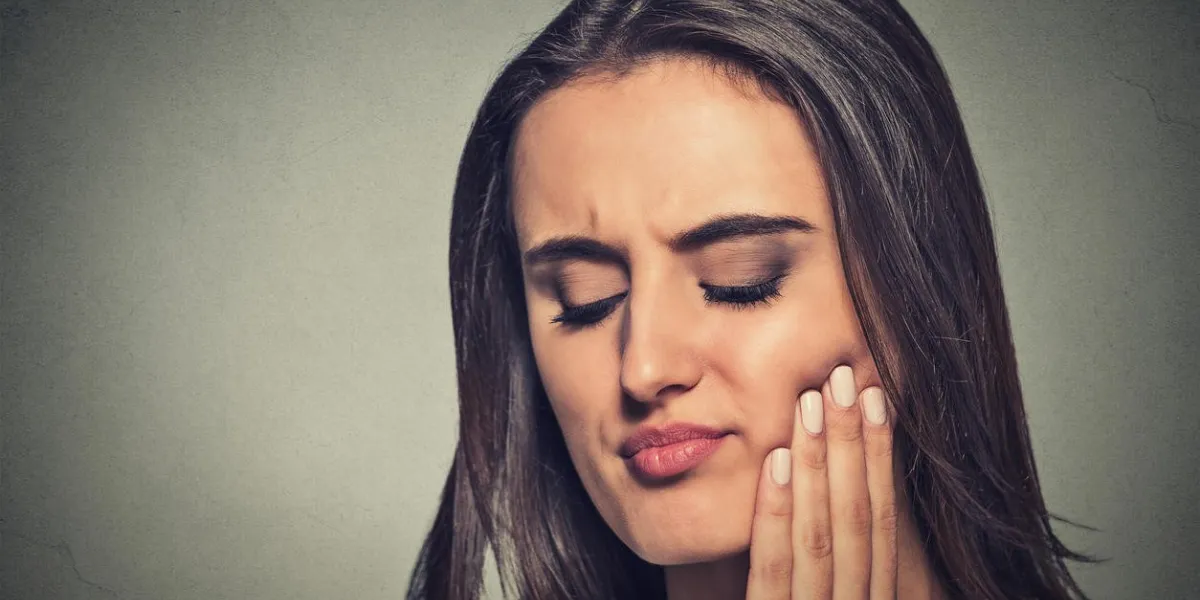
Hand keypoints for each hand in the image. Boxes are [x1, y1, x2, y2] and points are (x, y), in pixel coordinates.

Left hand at [745, 364, 897, 598]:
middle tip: (843, 377)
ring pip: (821, 534)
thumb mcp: (820, 595)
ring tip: (809, 401)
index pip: (881, 517)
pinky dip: (777, 513)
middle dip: (852, 442)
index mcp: (872, 597)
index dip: (880, 454)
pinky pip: (775, 569)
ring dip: (817, 462)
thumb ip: (827, 555)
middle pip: (858, 517)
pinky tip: (774, 462)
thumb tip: (828, 474)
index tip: (875, 396)